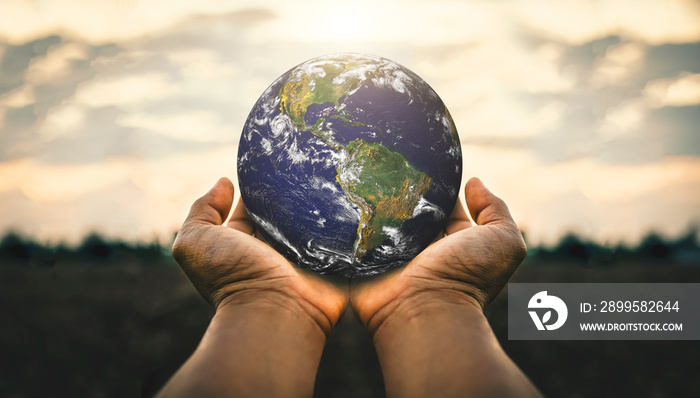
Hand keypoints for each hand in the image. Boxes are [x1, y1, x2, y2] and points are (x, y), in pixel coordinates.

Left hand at [172, 177, 347, 333]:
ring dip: (320, 199)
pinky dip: (342, 216)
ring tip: (329, 169)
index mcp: (243, 241)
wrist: (277, 311)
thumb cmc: (233, 277)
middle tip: (304, 159)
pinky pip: (340, 232)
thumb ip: (202, 210)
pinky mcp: (333, 259)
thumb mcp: (195, 243)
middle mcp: (273, 247)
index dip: (256, 184)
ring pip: (313, 217)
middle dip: (291, 188)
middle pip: (284, 209)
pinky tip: (347, 193)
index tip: (269, 161)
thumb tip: (225, 182)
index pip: (250, 204)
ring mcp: (305, 254)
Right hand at [351, 177, 526, 332]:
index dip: (443, 184)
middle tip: (399, 163)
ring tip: (374, 172)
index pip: (447, 204)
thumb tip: (473, 182)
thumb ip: (496, 210)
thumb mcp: (503, 243)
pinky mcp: (365, 258)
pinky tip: (355, 193)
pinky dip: (358, 216)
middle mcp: (424, 247)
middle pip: (414, 207)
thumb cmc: (465, 277)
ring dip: (380, 198)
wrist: (422, 310)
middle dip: (407, 187)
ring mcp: (393, 253)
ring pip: (385, 214)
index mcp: (455, 241)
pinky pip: (358, 231)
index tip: (432, 164)